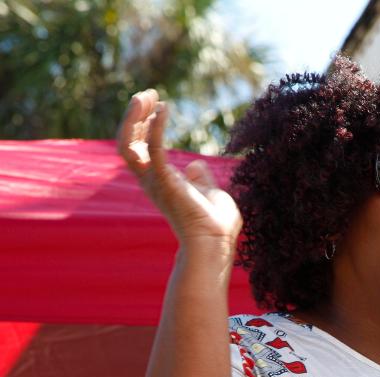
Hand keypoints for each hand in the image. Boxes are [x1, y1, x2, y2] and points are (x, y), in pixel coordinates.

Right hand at [116, 89, 241, 246]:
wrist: (217, 244)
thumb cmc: (215, 225)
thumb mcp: (209, 193)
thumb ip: (200, 180)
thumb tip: (196, 166)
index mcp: (160, 181)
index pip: (139, 148)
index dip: (143, 125)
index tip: (158, 105)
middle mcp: (150, 181)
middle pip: (127, 143)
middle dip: (134, 117)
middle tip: (148, 94)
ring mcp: (155, 183)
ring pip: (127, 145)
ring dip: (134, 119)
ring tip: (147, 97)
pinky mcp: (166, 183)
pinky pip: (154, 150)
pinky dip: (156, 128)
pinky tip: (165, 110)